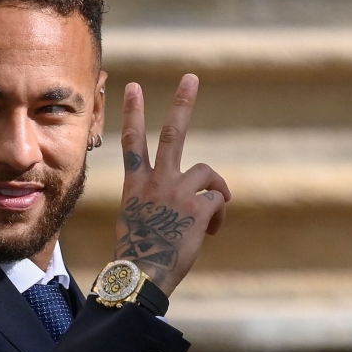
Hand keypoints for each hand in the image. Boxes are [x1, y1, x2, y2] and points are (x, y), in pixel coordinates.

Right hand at [114, 74, 230, 295]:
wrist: (143, 272)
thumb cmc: (139, 253)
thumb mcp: (138, 219)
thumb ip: (157, 201)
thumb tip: (186, 202)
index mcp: (136, 184)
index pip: (132, 141)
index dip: (132, 112)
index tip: (133, 87)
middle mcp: (156, 181)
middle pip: (172, 134)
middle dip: (182, 104)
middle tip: (191, 78)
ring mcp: (177, 191)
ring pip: (208, 173)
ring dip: (216, 189)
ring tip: (212, 211)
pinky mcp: (198, 207)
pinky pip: (218, 201)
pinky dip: (218, 217)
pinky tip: (210, 231)